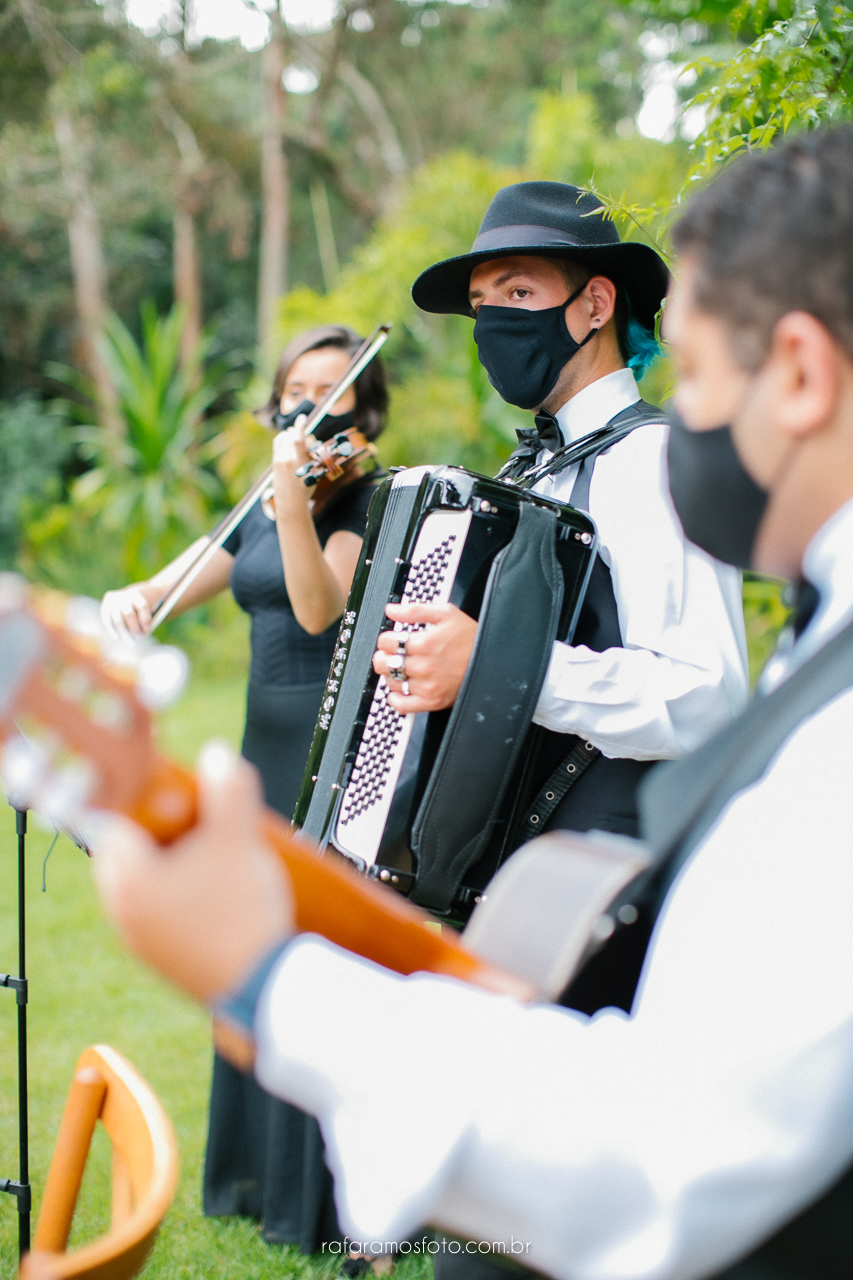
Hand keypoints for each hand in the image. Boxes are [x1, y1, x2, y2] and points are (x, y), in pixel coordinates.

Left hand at [90, 744, 292, 1002]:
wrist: (264, 988)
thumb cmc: (243, 914)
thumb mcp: (239, 837)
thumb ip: (228, 787)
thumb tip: (216, 755)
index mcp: (126, 879)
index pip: (115, 817)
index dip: (146, 797)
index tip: (174, 790)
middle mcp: (122, 911)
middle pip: (127, 849)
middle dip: (161, 828)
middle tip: (196, 818)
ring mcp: (140, 939)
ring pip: (143, 880)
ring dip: (171, 860)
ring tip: (212, 853)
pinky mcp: (163, 958)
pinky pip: (160, 910)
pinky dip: (181, 891)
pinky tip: (218, 889)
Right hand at [101, 585, 152, 637]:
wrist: (126, 597)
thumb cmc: (138, 607)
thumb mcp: (145, 610)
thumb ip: (145, 620)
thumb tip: (141, 634)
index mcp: (136, 594)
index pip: (142, 605)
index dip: (145, 618)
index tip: (147, 630)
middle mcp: (123, 596)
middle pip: (129, 613)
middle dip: (134, 627)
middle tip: (139, 638)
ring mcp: (112, 601)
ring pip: (118, 620)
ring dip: (124, 632)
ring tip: (130, 642)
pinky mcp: (105, 606)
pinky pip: (107, 620)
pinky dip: (111, 630)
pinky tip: (116, 638)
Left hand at [271, 418, 312, 518]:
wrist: (290, 503)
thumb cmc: (305, 489)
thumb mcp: (313, 473)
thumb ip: (309, 456)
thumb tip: (308, 441)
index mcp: (298, 463)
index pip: (298, 439)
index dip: (301, 425)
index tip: (303, 418)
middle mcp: (286, 459)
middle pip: (290, 435)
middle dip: (298, 430)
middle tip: (304, 431)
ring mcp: (279, 460)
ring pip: (283, 438)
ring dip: (290, 433)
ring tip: (297, 437)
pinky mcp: (274, 462)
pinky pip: (278, 443)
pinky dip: (284, 438)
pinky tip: (288, 440)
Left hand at [373, 602, 477, 712]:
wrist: (490, 661)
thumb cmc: (470, 638)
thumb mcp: (445, 613)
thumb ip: (415, 610)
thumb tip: (392, 610)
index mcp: (424, 643)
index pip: (387, 642)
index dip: (386, 638)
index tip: (392, 639)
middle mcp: (423, 666)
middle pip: (385, 662)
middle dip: (384, 656)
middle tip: (391, 654)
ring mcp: (427, 686)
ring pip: (391, 682)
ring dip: (390, 674)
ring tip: (399, 668)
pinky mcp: (432, 702)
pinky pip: (402, 705)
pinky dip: (395, 698)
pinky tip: (400, 688)